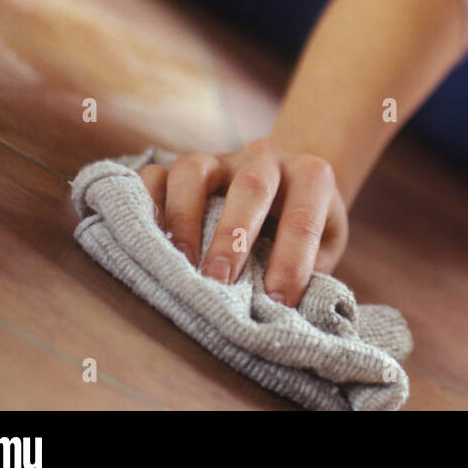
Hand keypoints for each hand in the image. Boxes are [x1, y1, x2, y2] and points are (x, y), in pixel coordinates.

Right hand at [136, 137, 348, 306]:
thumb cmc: (301, 228)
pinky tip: (144, 240)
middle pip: (251, 185)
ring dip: (185, 218)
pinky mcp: (184, 167)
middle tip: (221, 281)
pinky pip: (154, 175)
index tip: (280, 301)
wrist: (288, 183)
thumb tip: (282, 309)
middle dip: (234, 237)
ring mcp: (220, 159)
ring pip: (194, 171)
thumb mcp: (323, 246)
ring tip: (182, 264)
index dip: (293, 260)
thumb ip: (309, 270)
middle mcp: (265, 158)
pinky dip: (145, 203)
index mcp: (309, 177)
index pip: (303, 216)